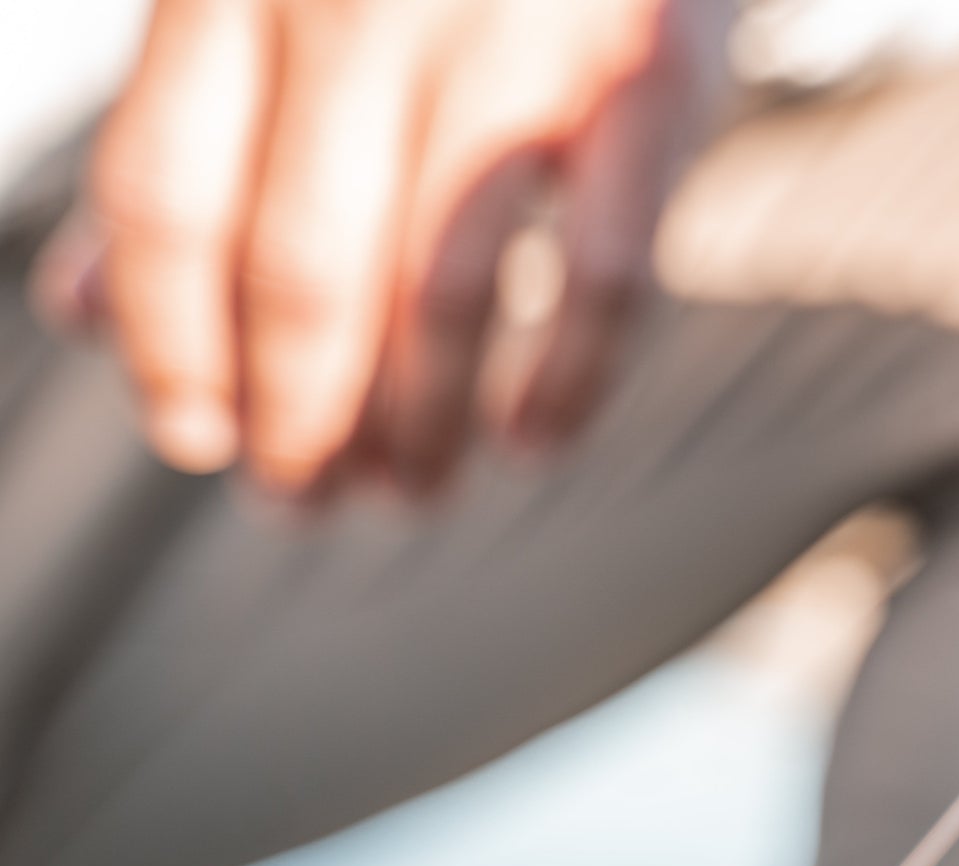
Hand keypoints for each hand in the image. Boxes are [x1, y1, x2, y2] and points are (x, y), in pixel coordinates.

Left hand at [44, 0, 729, 499]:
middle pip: (301, 269)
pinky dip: (566, 380)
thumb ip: (186, 128)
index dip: (170, 342)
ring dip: (420, 426)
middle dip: (299, 419)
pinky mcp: (652, 85)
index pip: (169, 195)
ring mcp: (518, 41)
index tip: (193, 440)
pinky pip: (601, 275)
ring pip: (443, 291)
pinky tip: (535, 442)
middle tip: (306, 501)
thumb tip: (81, 309)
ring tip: (412, 492)